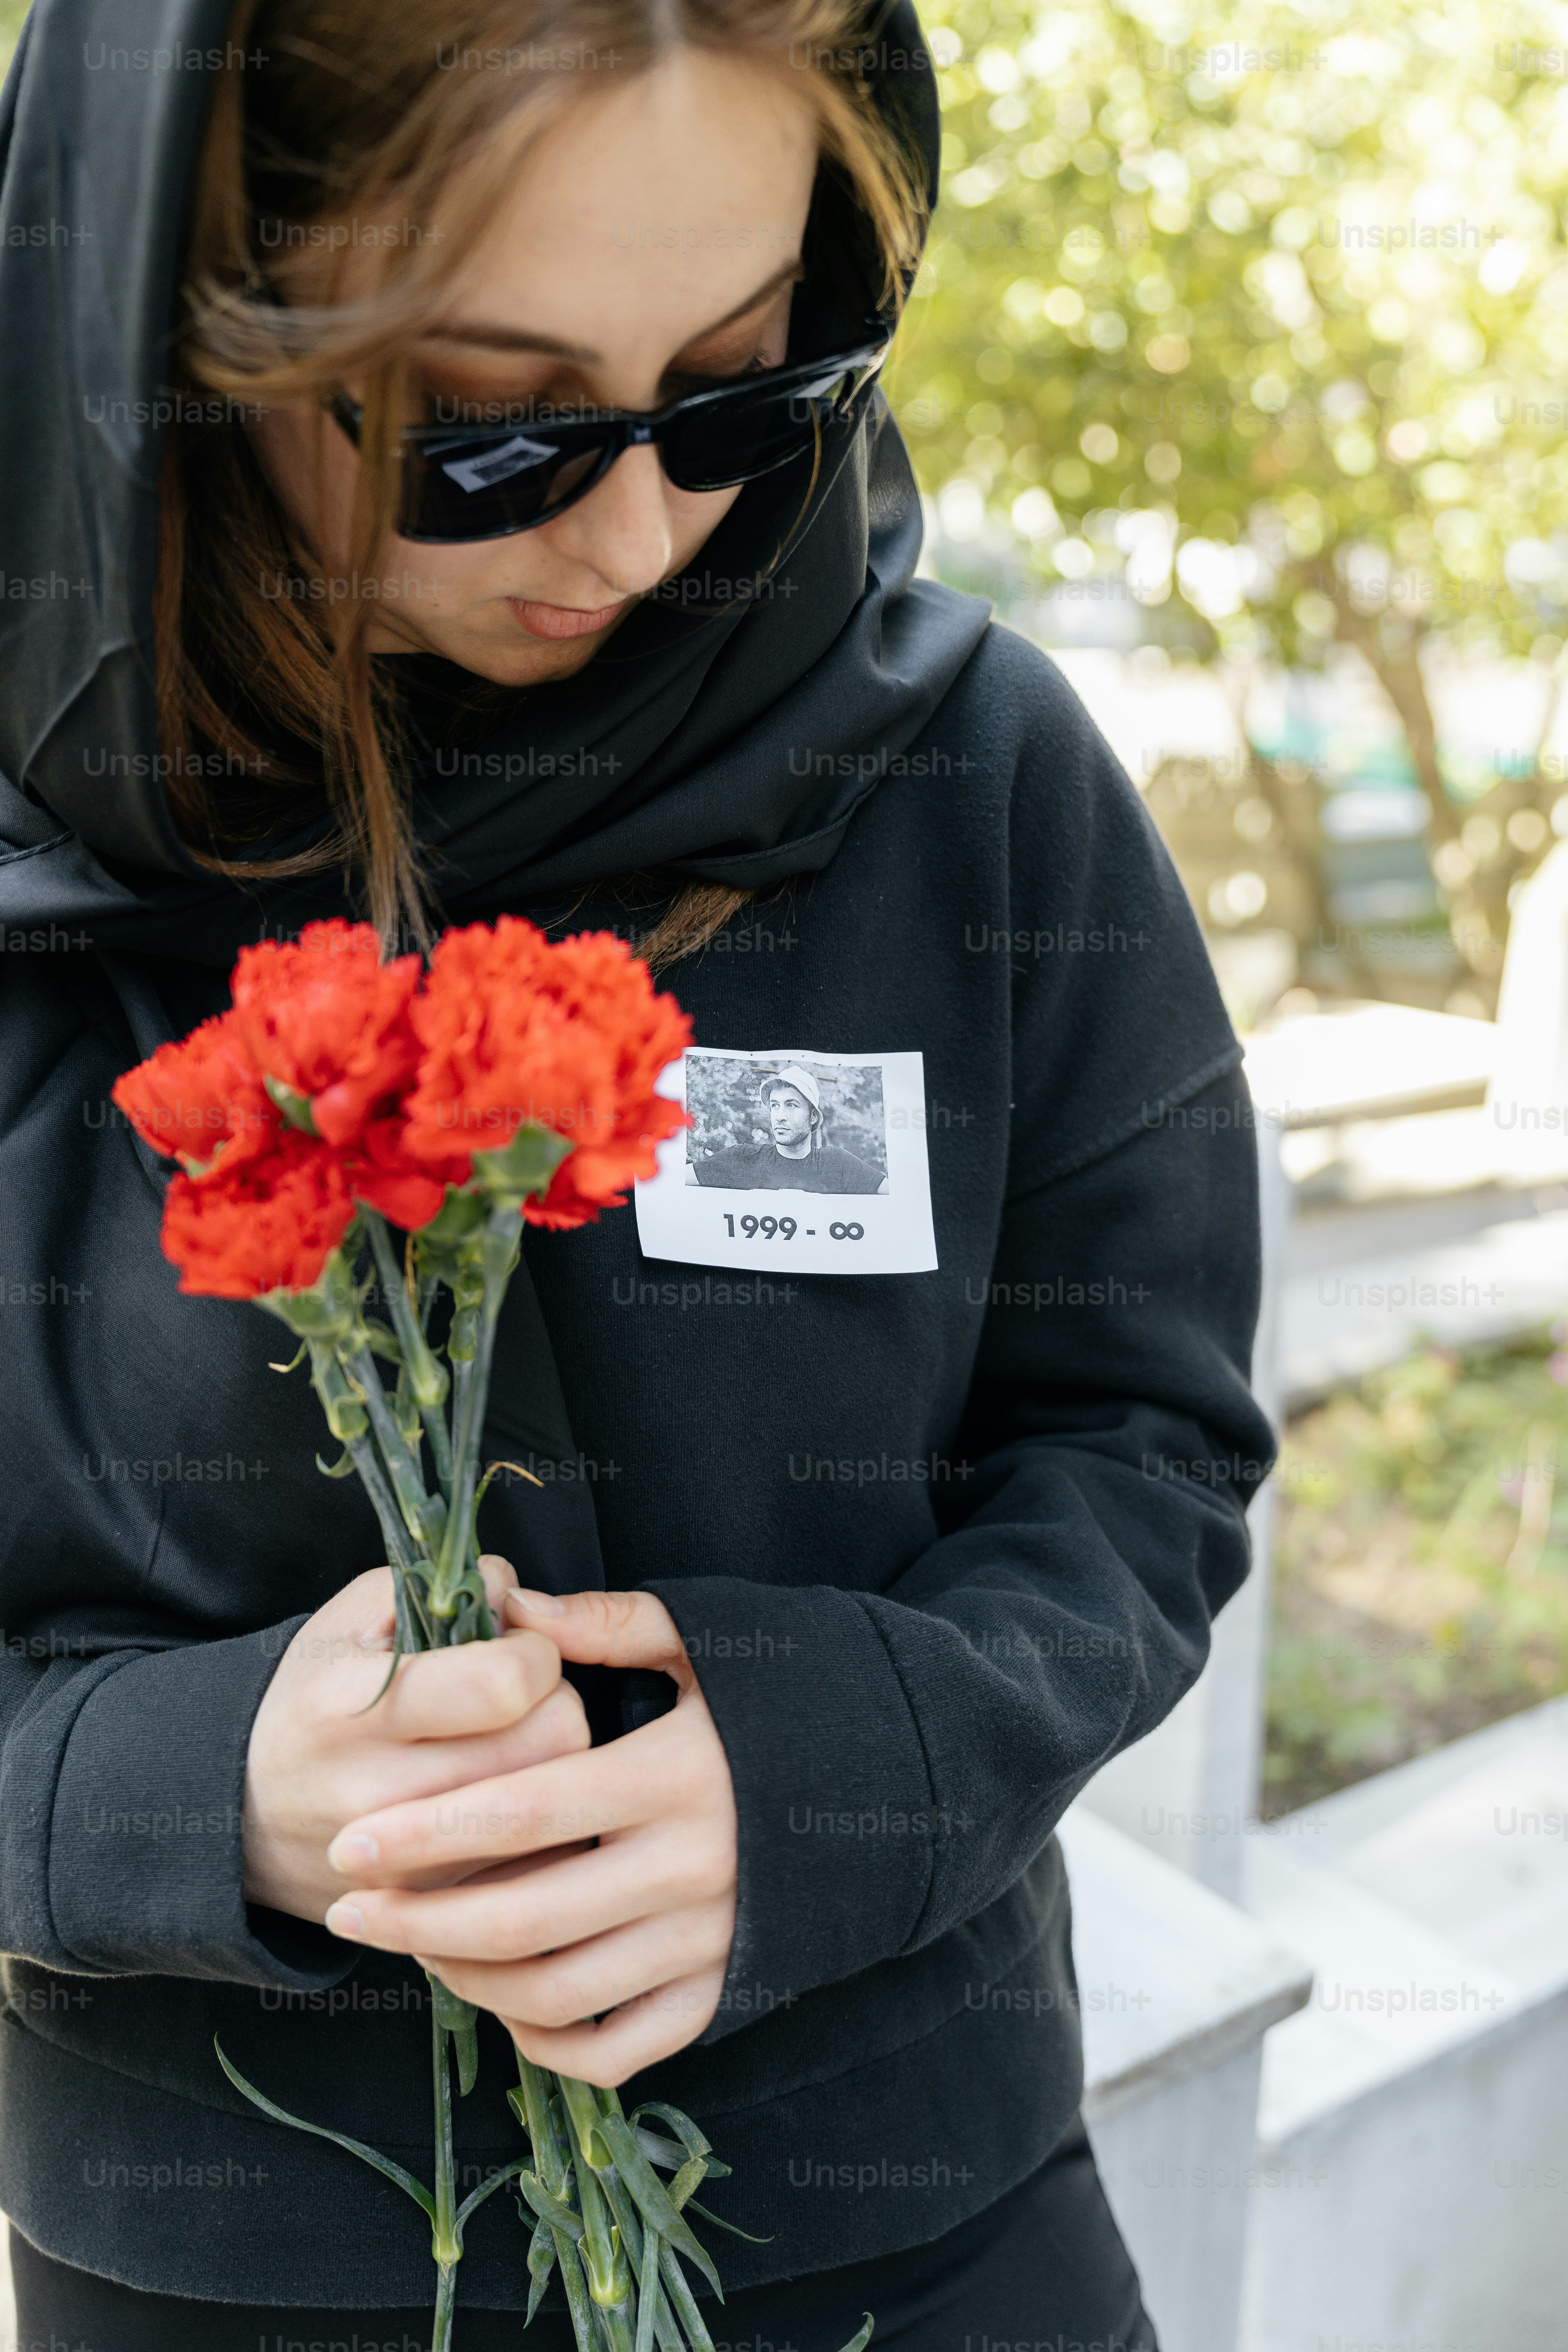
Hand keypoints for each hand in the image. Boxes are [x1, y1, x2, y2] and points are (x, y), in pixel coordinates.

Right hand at [243, 1556, 589, 1921]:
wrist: (241, 1815)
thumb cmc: (310, 1701)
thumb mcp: (347, 1623)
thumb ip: (434, 1591)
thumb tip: (511, 1591)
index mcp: (353, 1712)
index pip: (501, 1684)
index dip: (534, 1652)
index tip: (518, 1648)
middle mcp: (380, 1799)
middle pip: (550, 1743)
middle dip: (555, 1703)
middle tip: (522, 1697)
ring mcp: (410, 1867)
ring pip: (555, 1807)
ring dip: (555, 1763)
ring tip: (510, 1743)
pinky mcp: (436, 1911)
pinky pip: (543, 1860)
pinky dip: (543, 1826)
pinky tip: (505, 1798)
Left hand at [319, 1589, 737, 2086]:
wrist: (891, 1779)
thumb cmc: (785, 1698)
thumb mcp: (706, 1642)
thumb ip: (608, 1625)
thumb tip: (515, 1609)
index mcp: (676, 1774)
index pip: (523, 1812)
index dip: (427, 1832)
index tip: (350, 1842)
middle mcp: (694, 1867)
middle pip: (526, 1918)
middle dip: (418, 1920)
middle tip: (348, 1906)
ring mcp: (712, 1938)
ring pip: (559, 1991)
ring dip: (467, 1980)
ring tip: (413, 1944)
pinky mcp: (727, 1989)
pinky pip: (622, 2047)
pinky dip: (550, 2043)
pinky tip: (501, 2004)